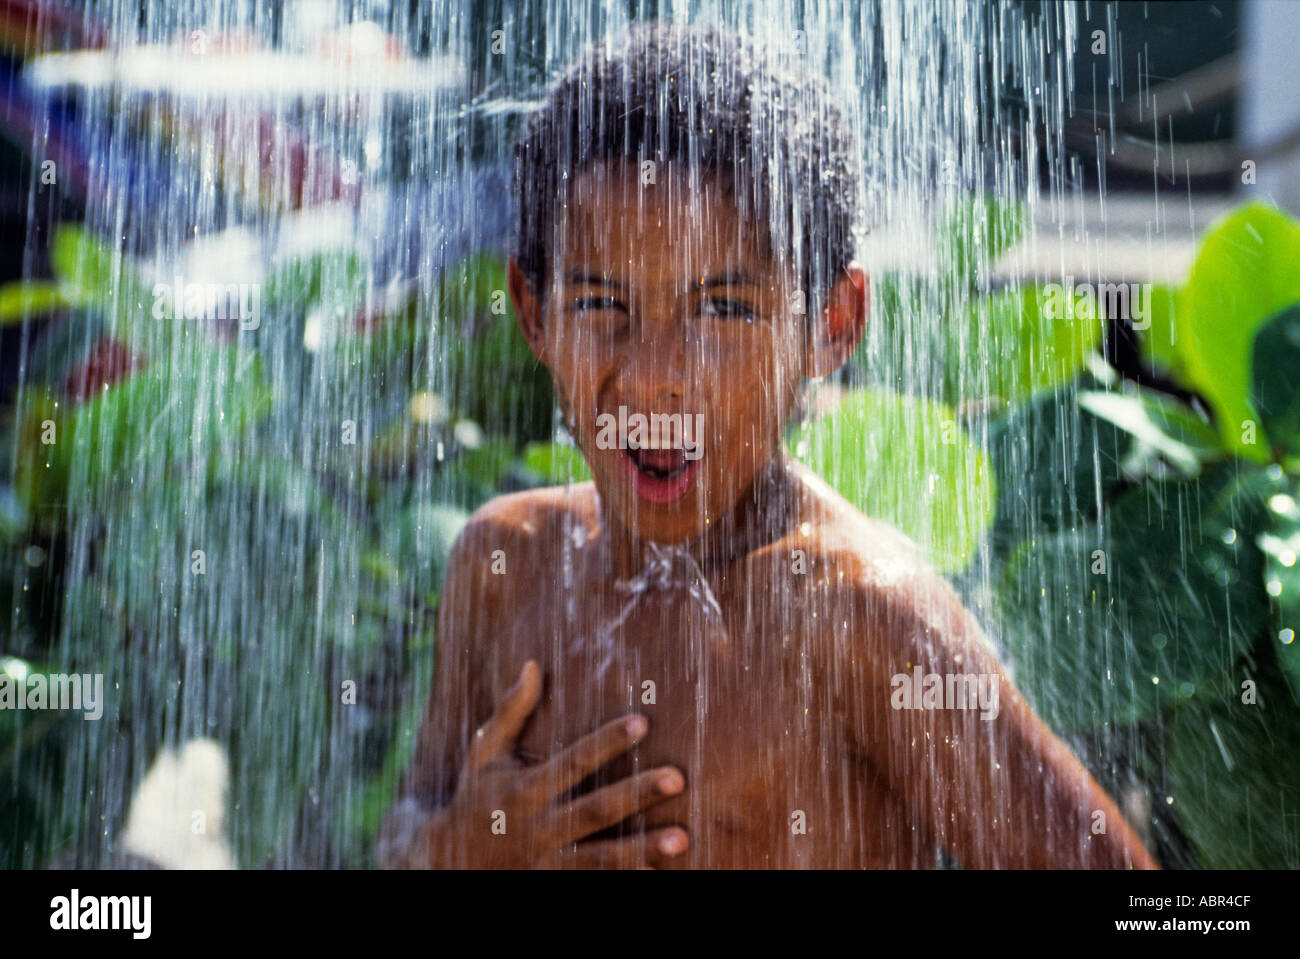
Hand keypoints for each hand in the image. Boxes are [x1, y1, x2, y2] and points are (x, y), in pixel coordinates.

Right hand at [424, 660, 688, 867]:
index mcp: (525, 790)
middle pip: (595, 810)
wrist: (446, 866)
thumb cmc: (475, 799)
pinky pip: (593, 886)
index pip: (573, 761)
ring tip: (682, 839)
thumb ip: (511, 712)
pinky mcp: (553, 888)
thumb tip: (531, 664)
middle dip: (636, 795)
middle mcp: (539, 828)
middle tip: (677, 777)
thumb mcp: (484, 755)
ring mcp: (547, 864)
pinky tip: (658, 875)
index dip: (607, 741)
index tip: (643, 721)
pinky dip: (625, 882)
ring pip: (601, 859)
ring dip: (642, 850)